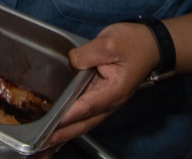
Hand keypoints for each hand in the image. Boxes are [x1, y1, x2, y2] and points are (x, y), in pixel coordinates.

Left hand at [47, 22, 158, 146]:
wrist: (149, 45)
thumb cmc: (132, 43)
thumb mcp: (109, 43)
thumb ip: (88, 54)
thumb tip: (72, 63)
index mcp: (115, 90)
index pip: (89, 105)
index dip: (71, 114)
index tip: (55, 123)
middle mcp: (110, 101)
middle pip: (84, 122)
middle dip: (63, 134)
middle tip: (42, 143)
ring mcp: (105, 101)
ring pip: (82, 123)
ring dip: (64, 135)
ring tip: (44, 146)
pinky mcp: (99, 97)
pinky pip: (83, 115)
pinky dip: (69, 126)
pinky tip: (57, 133)